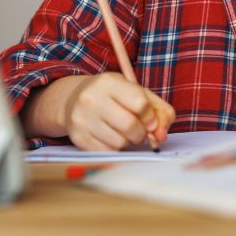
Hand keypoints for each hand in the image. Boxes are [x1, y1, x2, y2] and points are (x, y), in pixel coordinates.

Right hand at [61, 72, 175, 151]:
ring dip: (128, 142)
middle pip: (130, 126)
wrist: (73, 99)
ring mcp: (82, 119)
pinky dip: (115, 149)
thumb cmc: (113, 96)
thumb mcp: (135, 91)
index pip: (139, 103)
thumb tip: (162, 135)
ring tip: (123, 132)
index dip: (150, 116)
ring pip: (119, 142)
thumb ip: (158, 109)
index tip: (150, 121)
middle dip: (141, 133)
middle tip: (140, 131)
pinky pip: (107, 152)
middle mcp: (91, 99)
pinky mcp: (78, 138)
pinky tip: (111, 138)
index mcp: (108, 82)